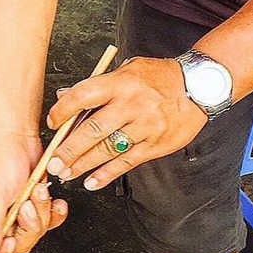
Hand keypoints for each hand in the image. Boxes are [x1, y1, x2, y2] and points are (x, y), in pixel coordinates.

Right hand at [0, 133, 68, 252]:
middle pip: (16, 244)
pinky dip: (52, 210)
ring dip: (41, 212)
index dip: (1, 252)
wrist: (18, 134)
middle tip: (26, 206)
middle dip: (27, 226)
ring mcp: (16, 211)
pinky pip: (47, 219)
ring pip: (34, 231)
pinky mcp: (32, 204)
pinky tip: (51, 199)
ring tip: (36, 191)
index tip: (10, 239)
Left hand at [45, 57, 208, 189]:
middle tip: (53, 163)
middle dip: (69, 149)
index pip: (84, 96)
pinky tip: (91, 182)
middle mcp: (132, 105)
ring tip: (66, 173)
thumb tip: (64, 97)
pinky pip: (127, 162)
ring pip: (108, 150)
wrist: (200, 86)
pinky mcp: (155, 144)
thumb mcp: (128, 70)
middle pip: (93, 130)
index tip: (52, 123)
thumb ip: (98, 85)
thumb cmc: (159, 77)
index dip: (63, 111)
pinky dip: (107, 174)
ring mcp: (145, 126)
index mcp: (121, 83)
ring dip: (83, 165)